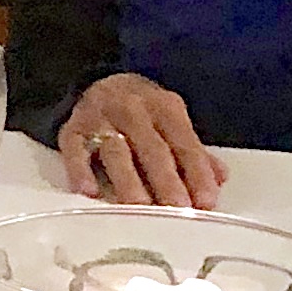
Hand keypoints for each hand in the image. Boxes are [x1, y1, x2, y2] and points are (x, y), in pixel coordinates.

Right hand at [59, 73, 227, 206]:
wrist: (99, 81)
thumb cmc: (142, 111)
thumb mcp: (172, 121)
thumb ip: (194, 152)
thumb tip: (220, 179)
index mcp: (164, 107)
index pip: (184, 143)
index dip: (196, 173)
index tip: (205, 201)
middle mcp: (132, 110)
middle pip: (152, 148)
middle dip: (166, 181)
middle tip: (176, 209)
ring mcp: (100, 119)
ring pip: (116, 152)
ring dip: (128, 181)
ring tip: (139, 207)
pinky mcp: (71, 129)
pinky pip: (74, 150)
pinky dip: (80, 170)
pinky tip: (89, 192)